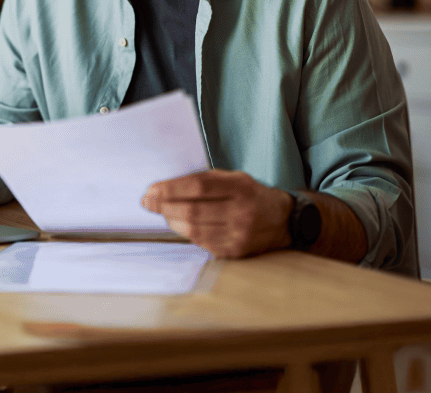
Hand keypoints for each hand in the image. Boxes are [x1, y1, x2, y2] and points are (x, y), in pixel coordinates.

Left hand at [140, 170, 292, 258]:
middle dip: (164, 206)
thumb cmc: (250, 195)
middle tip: (148, 202)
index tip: (151, 190)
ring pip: (193, 230)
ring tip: (162, 212)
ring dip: (171, 220)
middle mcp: (241, 211)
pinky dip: (186, 232)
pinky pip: (201, 242)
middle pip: (192, 210)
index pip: (198, 186)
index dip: (170, 188)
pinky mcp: (235, 251)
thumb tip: (164, 188)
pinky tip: (181, 224)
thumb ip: (203, 180)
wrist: (282, 220)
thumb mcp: (233, 178)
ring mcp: (239, 234)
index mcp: (240, 187)